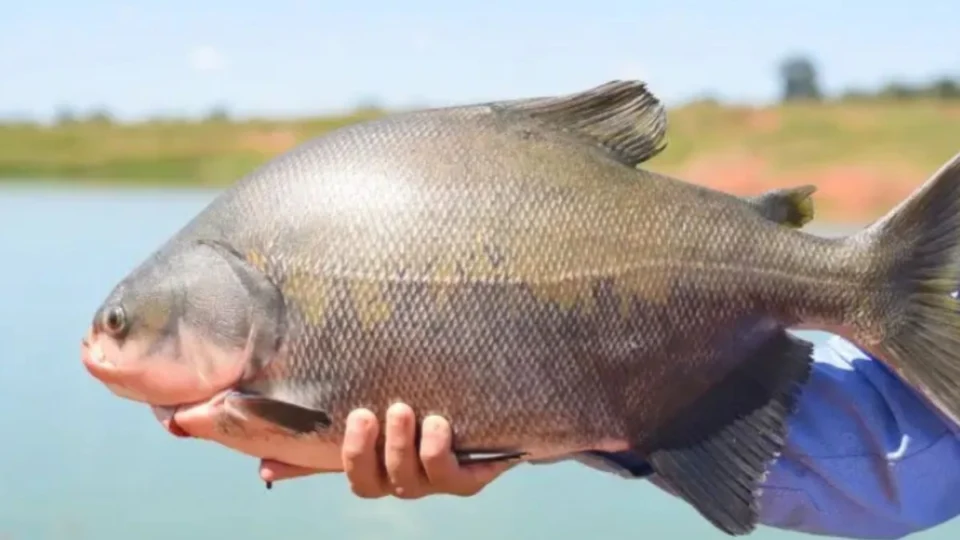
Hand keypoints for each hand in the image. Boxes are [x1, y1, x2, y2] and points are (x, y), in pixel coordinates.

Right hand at [258, 403, 514, 498]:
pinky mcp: (468, 479)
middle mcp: (402, 482)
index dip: (333, 461)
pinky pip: (451, 477)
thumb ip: (322, 439)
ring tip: (404, 409)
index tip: (336, 422)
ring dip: (402, 446)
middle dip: (364, 451)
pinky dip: (439, 450)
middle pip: (372, 483)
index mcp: (377, 470)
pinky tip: (439, 424)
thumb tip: (263, 466)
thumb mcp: (375, 420)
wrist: (491, 417)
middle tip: (367, 412)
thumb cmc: (421, 419)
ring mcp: (434, 482)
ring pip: (410, 479)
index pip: (350, 476)